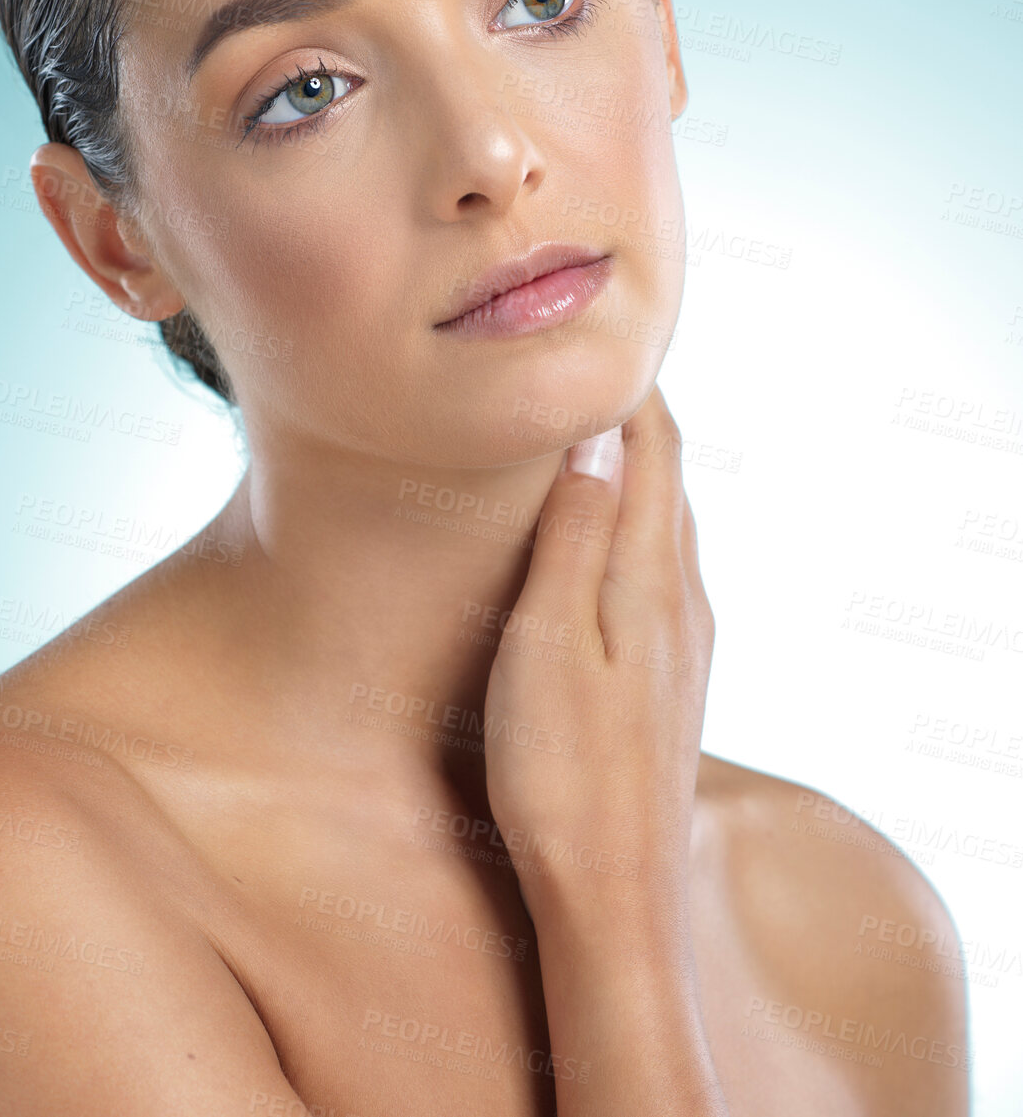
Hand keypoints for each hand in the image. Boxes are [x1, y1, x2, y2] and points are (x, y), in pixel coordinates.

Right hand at [482, 383, 713, 936]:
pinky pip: (660, 569)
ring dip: (636, 470)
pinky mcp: (669, 679)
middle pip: (668, 479)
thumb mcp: (548, 639)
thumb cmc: (560, 772)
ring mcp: (683, 643)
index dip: (627, 386)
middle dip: (632, 417)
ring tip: (588, 435)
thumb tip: (596, 431)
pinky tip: (603, 542)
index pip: (654, 448)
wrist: (613, 895)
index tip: (591, 336)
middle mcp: (683, 600)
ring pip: (666, 524)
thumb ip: (576, 533)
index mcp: (653, 577)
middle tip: (580, 370)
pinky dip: (634, 525)